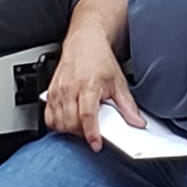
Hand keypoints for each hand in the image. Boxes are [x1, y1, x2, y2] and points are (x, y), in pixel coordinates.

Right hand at [44, 29, 142, 150]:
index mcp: (88, 86)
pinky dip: (57, 124)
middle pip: (71, 122)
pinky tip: (68, 121)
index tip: (96, 145)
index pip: (87, 115)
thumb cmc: (100, 59)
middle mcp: (70, 89)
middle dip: (81, 134)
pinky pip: (48, 116)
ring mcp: (58, 91)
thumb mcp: (118, 82)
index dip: (92, 134)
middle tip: (92, 134)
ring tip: (81, 127)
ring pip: (58, 122)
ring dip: (69, 130)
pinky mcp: (50, 92)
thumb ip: (128, 105)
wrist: (84, 42)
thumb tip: (137, 122)